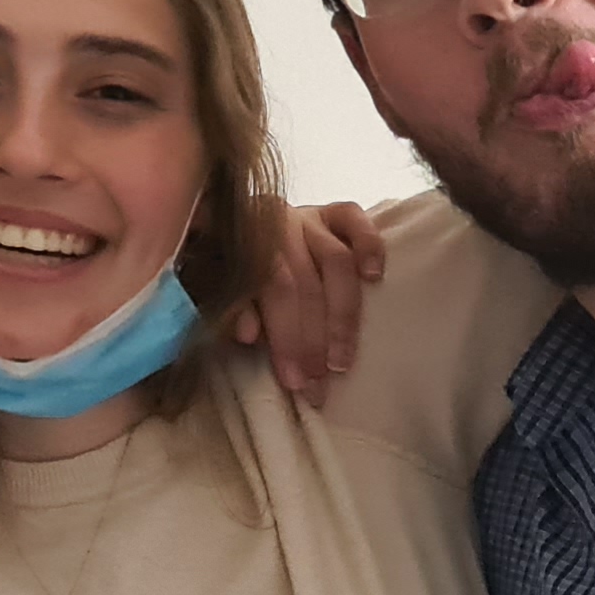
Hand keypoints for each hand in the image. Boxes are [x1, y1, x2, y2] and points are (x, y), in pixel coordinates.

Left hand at [226, 200, 386, 402]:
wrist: (236, 233)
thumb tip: (247, 335)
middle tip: (319, 383)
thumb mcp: (220, 294)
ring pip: (337, 261)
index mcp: (243, 242)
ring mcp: (308, 216)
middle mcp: (277, 222)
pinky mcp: (336, 212)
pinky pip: (356, 221)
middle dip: (313, 340)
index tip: (294, 381)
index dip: (286, 337)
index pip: (272, 290)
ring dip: (343, 316)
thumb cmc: (231, 274)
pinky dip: (370, 246)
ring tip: (342, 360)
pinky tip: (374, 277)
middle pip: (304, 282)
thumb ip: (234, 311)